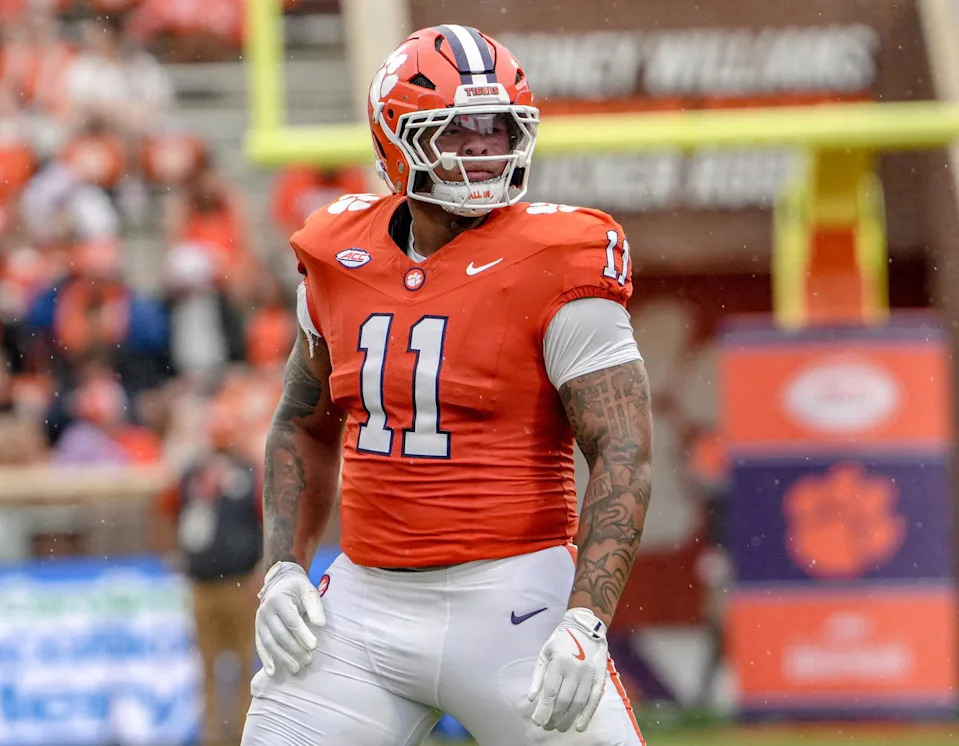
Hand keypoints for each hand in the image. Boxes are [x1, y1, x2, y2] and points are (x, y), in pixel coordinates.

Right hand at [254, 561, 325, 675]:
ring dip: (282, 658)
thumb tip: (320, 625)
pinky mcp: (257, 629)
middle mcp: (266, 611)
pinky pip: (260, 646)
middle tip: (309, 660)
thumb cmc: (297, 588)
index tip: (314, 646)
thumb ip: (314, 606)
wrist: (279, 583)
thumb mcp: (308, 590)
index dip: (303, 634)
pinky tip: (272, 672)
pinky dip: (266, 660)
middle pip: (280, 635)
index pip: (291, 621)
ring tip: (296, 669)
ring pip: (270, 643)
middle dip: (295, 649)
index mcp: (279, 599)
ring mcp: (259, 621)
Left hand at [527, 607, 607, 731]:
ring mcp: (589, 674)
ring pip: (578, 703)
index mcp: (559, 662)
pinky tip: (579, 726)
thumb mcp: (545, 652)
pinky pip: (594, 700)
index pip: (550, 692)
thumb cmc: (561, 640)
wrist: (585, 626)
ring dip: (568, 719)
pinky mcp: (600, 677)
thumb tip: (531, 699)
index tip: (537, 721)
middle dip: (554, 718)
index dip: (543, 710)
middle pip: (564, 701)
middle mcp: (575, 669)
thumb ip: (538, 676)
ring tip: (559, 727)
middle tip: (547, 726)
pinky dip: (587, 715)